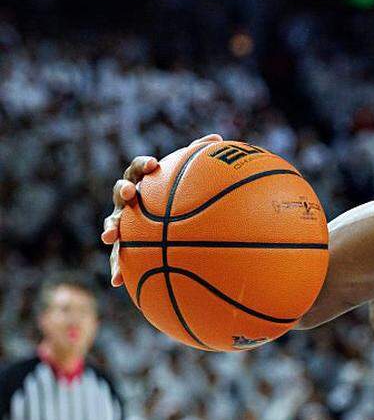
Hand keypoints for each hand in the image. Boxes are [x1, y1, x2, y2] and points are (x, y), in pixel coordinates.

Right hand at [100, 134, 221, 286]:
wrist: (165, 222)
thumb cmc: (176, 197)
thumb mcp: (186, 180)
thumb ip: (199, 157)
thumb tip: (218, 138)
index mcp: (143, 182)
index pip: (138, 168)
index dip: (143, 165)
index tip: (154, 164)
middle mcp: (129, 200)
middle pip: (120, 191)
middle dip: (123, 190)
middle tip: (130, 193)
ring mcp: (123, 221)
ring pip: (112, 222)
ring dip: (110, 227)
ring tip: (109, 236)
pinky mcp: (123, 244)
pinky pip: (118, 257)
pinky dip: (117, 268)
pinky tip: (117, 281)